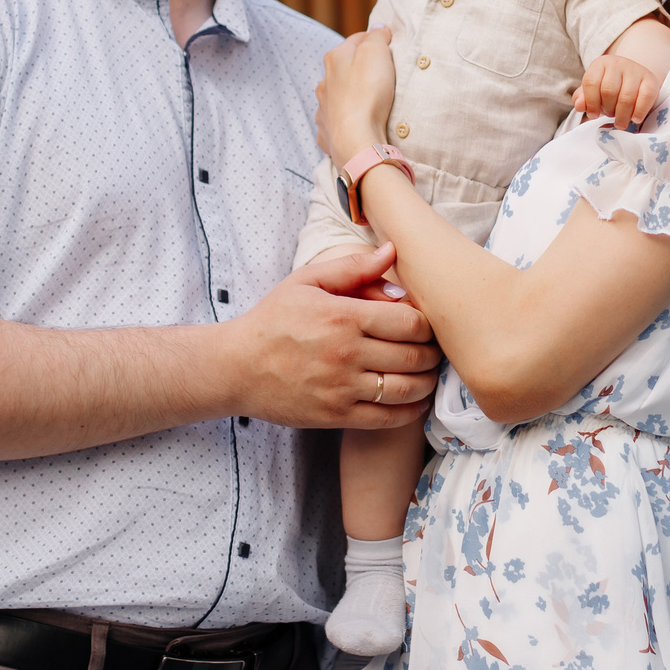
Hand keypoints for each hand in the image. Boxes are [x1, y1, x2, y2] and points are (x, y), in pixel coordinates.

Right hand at [222, 244, 439, 429]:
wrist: (236, 367)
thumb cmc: (273, 320)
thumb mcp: (307, 282)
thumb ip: (352, 267)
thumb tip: (392, 250)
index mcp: (343, 317)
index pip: (410, 323)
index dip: (427, 325)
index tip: (425, 326)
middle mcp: (346, 353)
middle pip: (414, 356)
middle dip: (431, 354)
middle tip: (433, 351)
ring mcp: (341, 388)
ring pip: (406, 389)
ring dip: (426, 383)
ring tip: (426, 374)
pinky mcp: (335, 415)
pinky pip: (387, 418)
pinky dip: (410, 411)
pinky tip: (414, 400)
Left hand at [317, 27, 397, 167]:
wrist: (356, 140)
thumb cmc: (368, 93)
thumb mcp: (377, 53)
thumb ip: (376, 37)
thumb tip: (377, 27)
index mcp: (334, 59)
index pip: (356, 40)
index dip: (373, 40)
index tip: (388, 45)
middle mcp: (324, 82)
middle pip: (344, 68)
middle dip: (359, 68)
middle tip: (380, 74)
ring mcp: (323, 108)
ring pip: (336, 95)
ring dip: (349, 95)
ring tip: (368, 101)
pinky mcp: (327, 132)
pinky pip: (335, 121)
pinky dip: (344, 120)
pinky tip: (355, 124)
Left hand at [572, 52, 661, 129]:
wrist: (635, 77)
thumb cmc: (611, 88)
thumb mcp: (594, 91)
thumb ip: (583, 99)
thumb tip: (580, 105)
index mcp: (600, 64)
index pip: (591, 82)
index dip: (591, 103)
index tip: (593, 115)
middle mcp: (618, 63)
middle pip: (608, 91)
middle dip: (608, 109)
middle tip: (610, 116)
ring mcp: (635, 70)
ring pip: (626, 97)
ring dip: (622, 115)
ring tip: (620, 122)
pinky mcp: (651, 80)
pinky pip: (645, 98)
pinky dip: (639, 112)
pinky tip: (635, 118)